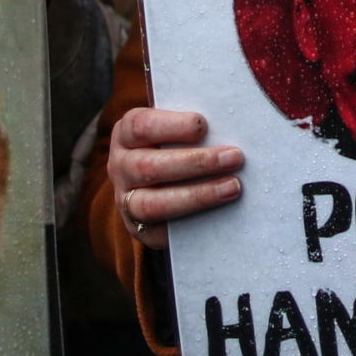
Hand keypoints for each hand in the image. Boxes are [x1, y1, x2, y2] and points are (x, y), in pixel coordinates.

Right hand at [106, 107, 243, 249]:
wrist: (162, 184)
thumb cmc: (177, 144)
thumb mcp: (176, 129)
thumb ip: (194, 126)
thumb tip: (230, 124)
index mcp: (126, 134)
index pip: (141, 126)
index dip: (172, 126)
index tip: (203, 126)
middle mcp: (120, 167)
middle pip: (150, 166)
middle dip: (196, 163)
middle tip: (234, 157)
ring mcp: (126, 200)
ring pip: (153, 203)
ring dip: (198, 195)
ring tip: (233, 187)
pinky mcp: (141, 229)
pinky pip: (162, 232)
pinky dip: (192, 221)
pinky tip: (220, 212)